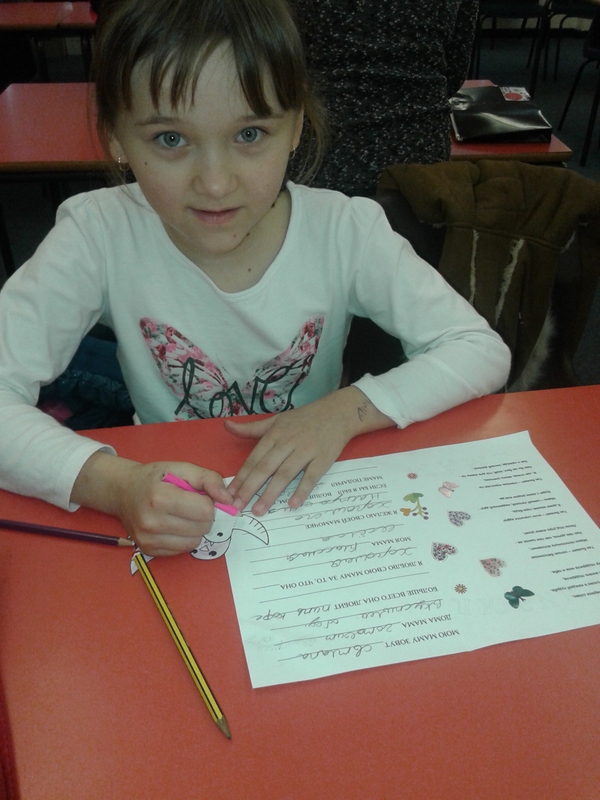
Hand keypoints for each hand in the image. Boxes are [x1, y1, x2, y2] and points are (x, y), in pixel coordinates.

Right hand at [71, 452, 233, 555]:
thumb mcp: (182, 468)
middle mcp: (152, 522)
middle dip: (203, 516)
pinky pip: (182, 550)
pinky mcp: (149, 550)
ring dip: (195, 529)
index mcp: (161, 498)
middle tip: (191, 505)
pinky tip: (174, 525)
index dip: (209, 503)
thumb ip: (209, 479)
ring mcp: (148, 539)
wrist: (123, 491)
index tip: (200, 496)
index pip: (205, 511)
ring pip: (194, 542)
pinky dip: (184, 538)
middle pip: (202, 528)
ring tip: (182, 515)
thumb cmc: (155, 478)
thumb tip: (228, 500)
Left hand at [224, 387, 394, 514]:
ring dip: (270, 494)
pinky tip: (292, 504)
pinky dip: (302, 490)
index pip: (253, 459)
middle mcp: (288, 442)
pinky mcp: (323, 458)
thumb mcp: (276, 420)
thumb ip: (251, 428)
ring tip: (259, 510)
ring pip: (284, 474)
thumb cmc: (305, 418)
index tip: (229, 494)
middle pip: (265, 468)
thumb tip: (227, 425)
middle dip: (250, 489)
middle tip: (238, 507)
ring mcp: (306, 451)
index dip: (241, 478)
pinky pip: (311, 477)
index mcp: (274, 434)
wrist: (338, 412)